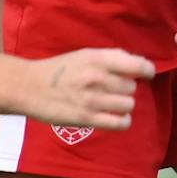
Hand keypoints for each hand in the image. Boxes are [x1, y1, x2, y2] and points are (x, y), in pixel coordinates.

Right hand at [20, 47, 154, 129]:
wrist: (29, 87)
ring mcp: (92, 100)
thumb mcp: (85, 55)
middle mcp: (97, 78)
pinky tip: (115, 117)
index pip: (138, 65)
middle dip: (125, 89)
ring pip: (128, 105)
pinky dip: (122, 121)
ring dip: (123, 105)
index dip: (146, 71)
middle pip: (132, 87)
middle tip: (111, 90)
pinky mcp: (87, 119)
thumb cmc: (60, 70)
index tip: (144, 75)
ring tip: (111, 103)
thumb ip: (112, 59)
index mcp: (98, 59)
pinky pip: (120, 123)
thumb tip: (139, 66)